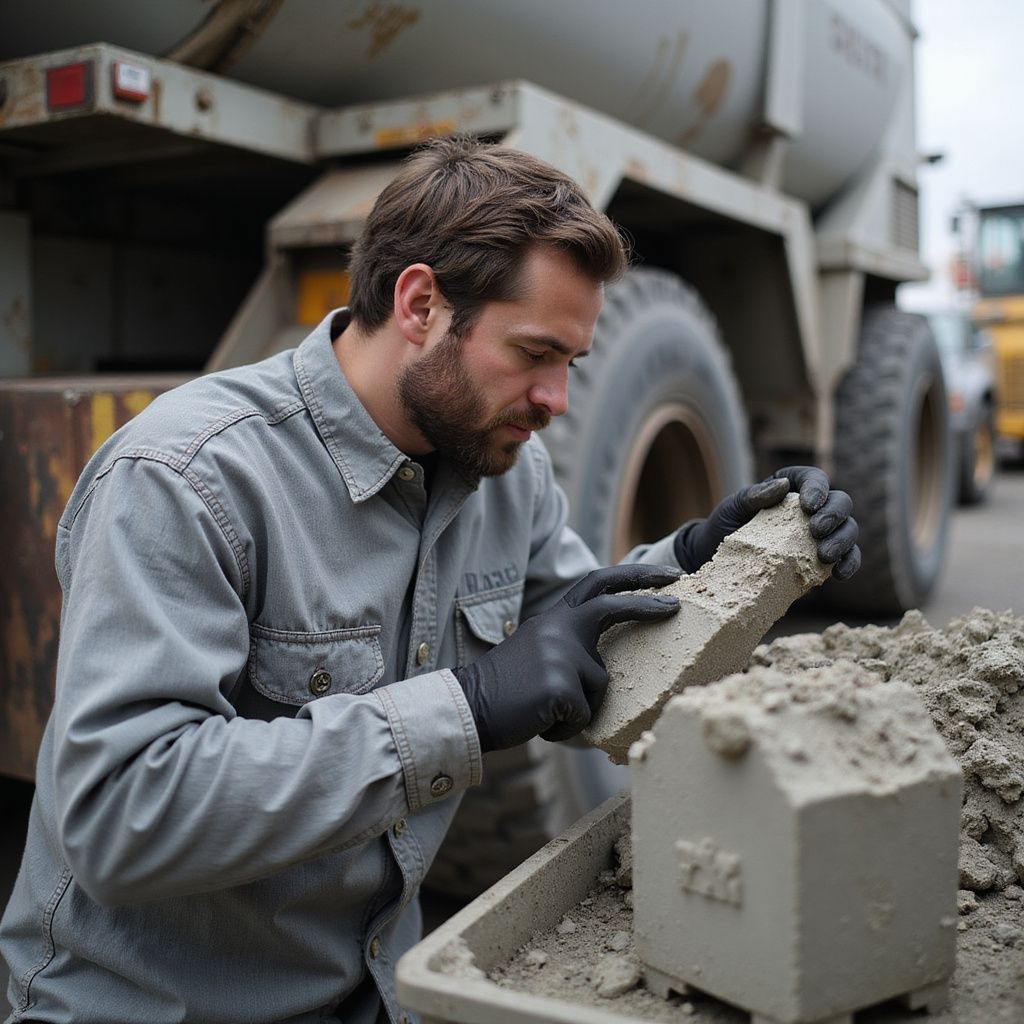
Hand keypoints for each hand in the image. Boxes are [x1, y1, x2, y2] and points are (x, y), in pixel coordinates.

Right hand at [453, 565, 680, 751]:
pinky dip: (566, 727)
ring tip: (545, 709)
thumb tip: (605, 665)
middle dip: (648, 602)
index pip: (597, 584)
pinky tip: (540, 721)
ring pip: (600, 686)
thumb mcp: (539, 652)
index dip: (633, 578)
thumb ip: (571, 646)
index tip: (666, 576)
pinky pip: (584, 715)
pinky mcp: (559, 687)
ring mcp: (559, 655)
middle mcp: (558, 628)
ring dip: (579, 706)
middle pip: (611, 606)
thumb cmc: (506, 690)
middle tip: (676, 604)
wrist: (468, 708)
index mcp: (554, 618)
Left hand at [673, 465, 860, 579]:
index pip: (814, 478)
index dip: (818, 488)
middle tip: (815, 530)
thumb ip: (752, 495)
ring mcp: (822, 534)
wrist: (718, 558)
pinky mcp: (823, 559)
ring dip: (843, 541)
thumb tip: (782, 487)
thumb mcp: (732, 507)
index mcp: (792, 487)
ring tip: (824, 555)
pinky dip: (849, 564)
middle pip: (840, 502)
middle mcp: (813, 508)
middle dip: (834, 516)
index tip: (808, 505)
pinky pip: (848, 558)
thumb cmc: (726, 526)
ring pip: (848, 530)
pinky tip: (839, 573)